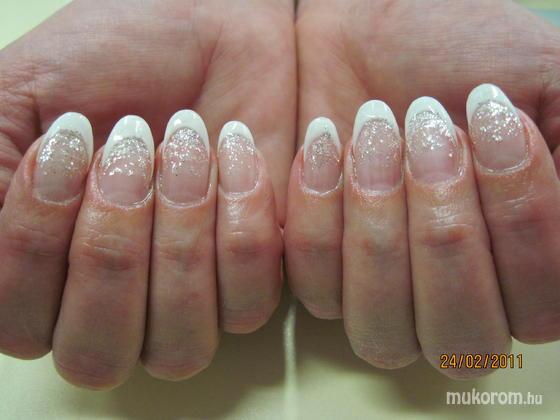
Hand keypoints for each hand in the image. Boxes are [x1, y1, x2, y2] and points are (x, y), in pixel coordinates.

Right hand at [0, 0, 294, 387]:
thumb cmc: (115, 55)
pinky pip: (249, 301)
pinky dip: (242, 214)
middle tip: (136, 144)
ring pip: (179, 342)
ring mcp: (188, 302)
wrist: (213, 26)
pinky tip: (237, 148)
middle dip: (113, 246)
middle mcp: (116, 304)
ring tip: (191, 138)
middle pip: (99, 351)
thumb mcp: (22, 98)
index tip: (70, 144)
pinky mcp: (252, 279)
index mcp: (48, 273)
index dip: (38, 243)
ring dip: (182, 230)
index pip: (22, 323)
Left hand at [288, 0, 559, 376]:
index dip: (519, 220)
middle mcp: (453, 300)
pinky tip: (327, 143)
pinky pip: (316, 290)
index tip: (490, 121)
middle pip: (458, 331)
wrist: (364, 28)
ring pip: (381, 326)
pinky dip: (320, 211)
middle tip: (426, 129)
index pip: (538, 303)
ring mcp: (381, 298)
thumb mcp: (547, 83)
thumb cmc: (459, 51)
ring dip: (377, 222)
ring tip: (375, 128)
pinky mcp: (321, 278)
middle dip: (443, 226)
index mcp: (521, 270)